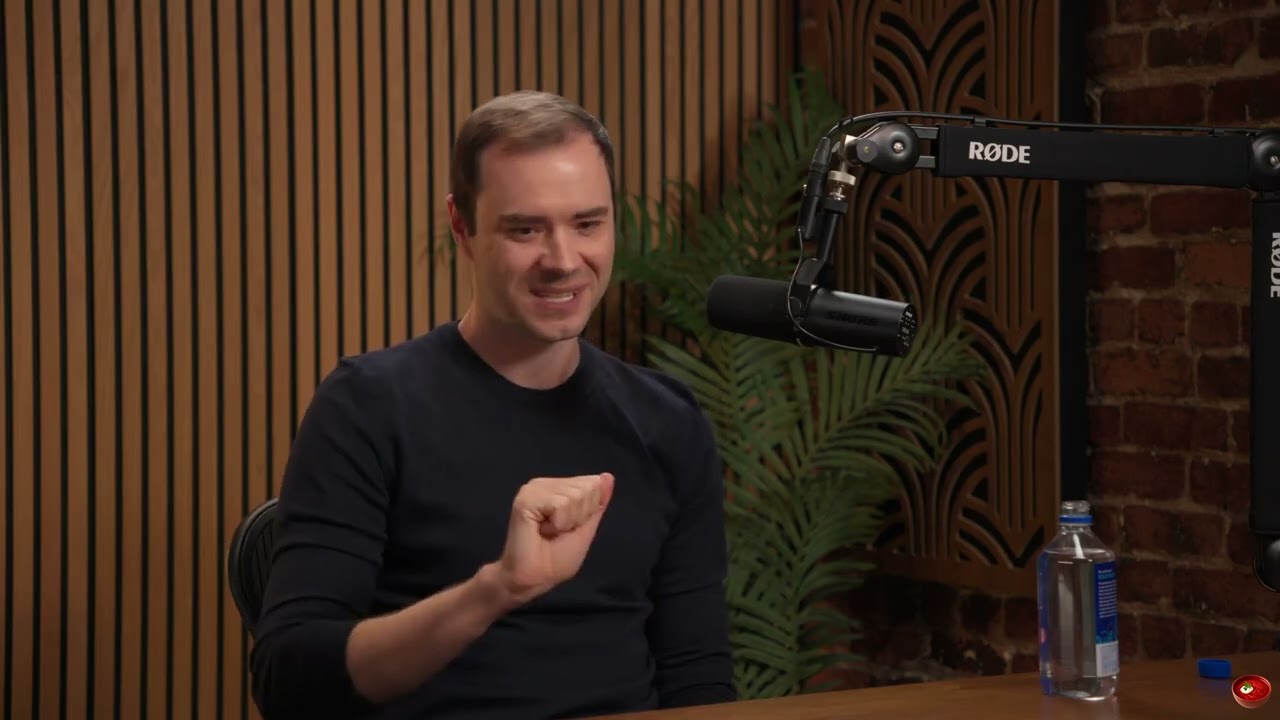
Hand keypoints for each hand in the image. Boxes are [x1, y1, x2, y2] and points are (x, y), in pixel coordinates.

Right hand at [493, 473, 614, 603]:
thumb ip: (596, 502)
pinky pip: (560, 504)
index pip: (593, 483)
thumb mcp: (586, 528)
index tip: (568, 528)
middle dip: (579, 516)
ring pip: (575, 495)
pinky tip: (541, 531)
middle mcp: (545, 484)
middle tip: (557, 532)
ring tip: (548, 532)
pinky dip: (558, 524)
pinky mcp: (526, 499)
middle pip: (587, 487)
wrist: (533, 578)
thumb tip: (608, 476)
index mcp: (558, 487)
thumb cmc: (557, 559)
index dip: (588, 511)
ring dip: (567, 522)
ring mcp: (534, 489)